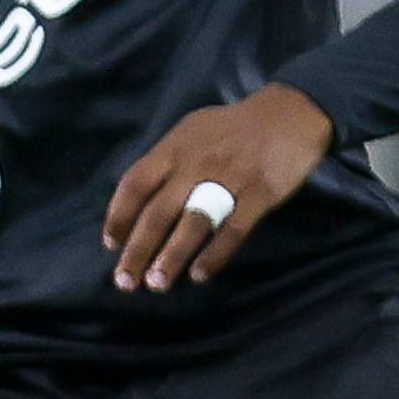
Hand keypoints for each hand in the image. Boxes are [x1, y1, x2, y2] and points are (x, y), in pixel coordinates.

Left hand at [102, 83, 335, 291]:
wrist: (288, 114)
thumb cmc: (232, 127)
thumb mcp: (190, 131)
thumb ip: (166, 161)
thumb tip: (137, 198)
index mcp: (174, 148)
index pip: (135, 184)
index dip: (119, 216)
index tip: (111, 244)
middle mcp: (195, 165)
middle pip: (158, 212)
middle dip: (138, 249)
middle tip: (126, 281)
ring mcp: (228, 180)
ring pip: (192, 224)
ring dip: (171, 257)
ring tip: (157, 284)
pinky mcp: (259, 194)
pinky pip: (233, 230)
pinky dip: (215, 254)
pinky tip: (199, 275)